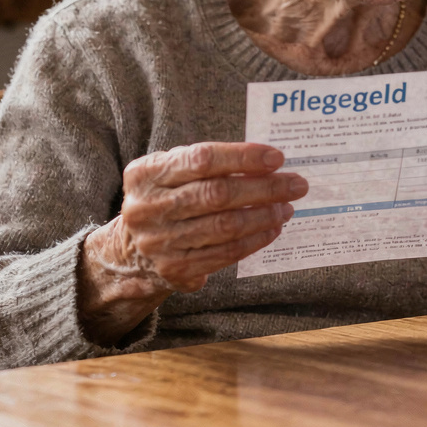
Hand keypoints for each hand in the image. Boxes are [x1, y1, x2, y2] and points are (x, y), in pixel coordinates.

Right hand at [78, 142, 306, 343]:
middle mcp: (147, 208)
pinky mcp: (175, 269)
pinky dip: (254, 240)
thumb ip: (209, 164)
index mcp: (145, 174)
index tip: (276, 158)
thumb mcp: (171, 172)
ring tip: (287, 206)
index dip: (243, 157)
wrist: (130, 250)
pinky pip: (224, 254)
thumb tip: (267, 163)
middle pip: (216, 195)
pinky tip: (272, 228)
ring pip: (224, 227)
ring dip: (263, 215)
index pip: (202, 159)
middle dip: (264, 188)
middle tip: (296, 184)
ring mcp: (160, 242)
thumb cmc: (166, 198)